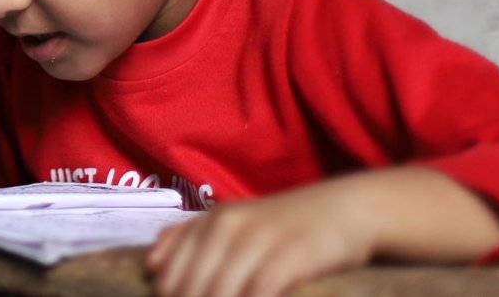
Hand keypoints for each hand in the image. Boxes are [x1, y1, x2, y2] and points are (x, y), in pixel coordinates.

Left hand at [147, 179, 373, 296]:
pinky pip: (259, 292)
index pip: (169, 272)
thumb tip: (152, 266)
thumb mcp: (234, 222)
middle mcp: (228, 227)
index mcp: (210, 221)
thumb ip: (190, 237)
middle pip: (192, 289)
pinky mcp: (291, 255)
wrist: (346, 209)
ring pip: (220, 294)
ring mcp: (259, 240)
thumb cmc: (284, 224)